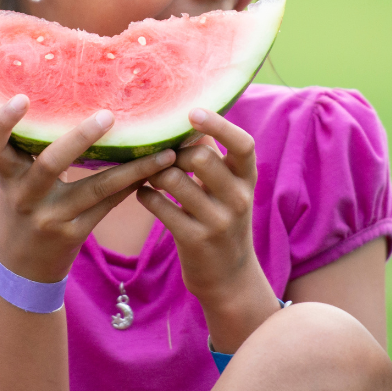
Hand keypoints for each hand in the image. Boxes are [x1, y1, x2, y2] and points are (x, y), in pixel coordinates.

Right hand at [0, 95, 176, 282]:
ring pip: (96, 188)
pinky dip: (132, 185)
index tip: (22, 97)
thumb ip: (30, 149)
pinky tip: (156, 171)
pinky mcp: (74, 233)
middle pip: (51, 163)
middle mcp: (26, 197)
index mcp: (8, 176)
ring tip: (165, 151)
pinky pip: (108, 204)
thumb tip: (65, 96)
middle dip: (81, 138)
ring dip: (134, 168)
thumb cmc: (23, 209)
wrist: (23, 269)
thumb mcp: (15, 181)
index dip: (2, 122)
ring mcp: (51, 218)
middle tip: (108, 115)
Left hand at [136, 108, 276, 352]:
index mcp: (247, 179)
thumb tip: (188, 120)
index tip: (193, 111)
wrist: (229, 278)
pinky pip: (160, 206)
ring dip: (155, 173)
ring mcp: (218, 221)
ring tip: (150, 175)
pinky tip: (144, 196)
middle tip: (163, 158)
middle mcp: (238, 198)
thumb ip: (214, 158)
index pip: (243, 144)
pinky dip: (146, 196)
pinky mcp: (195, 240)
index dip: (219, 125)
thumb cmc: (222, 220)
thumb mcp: (228, 190)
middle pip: (201, 157)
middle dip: (174, 153)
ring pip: (175, 180)